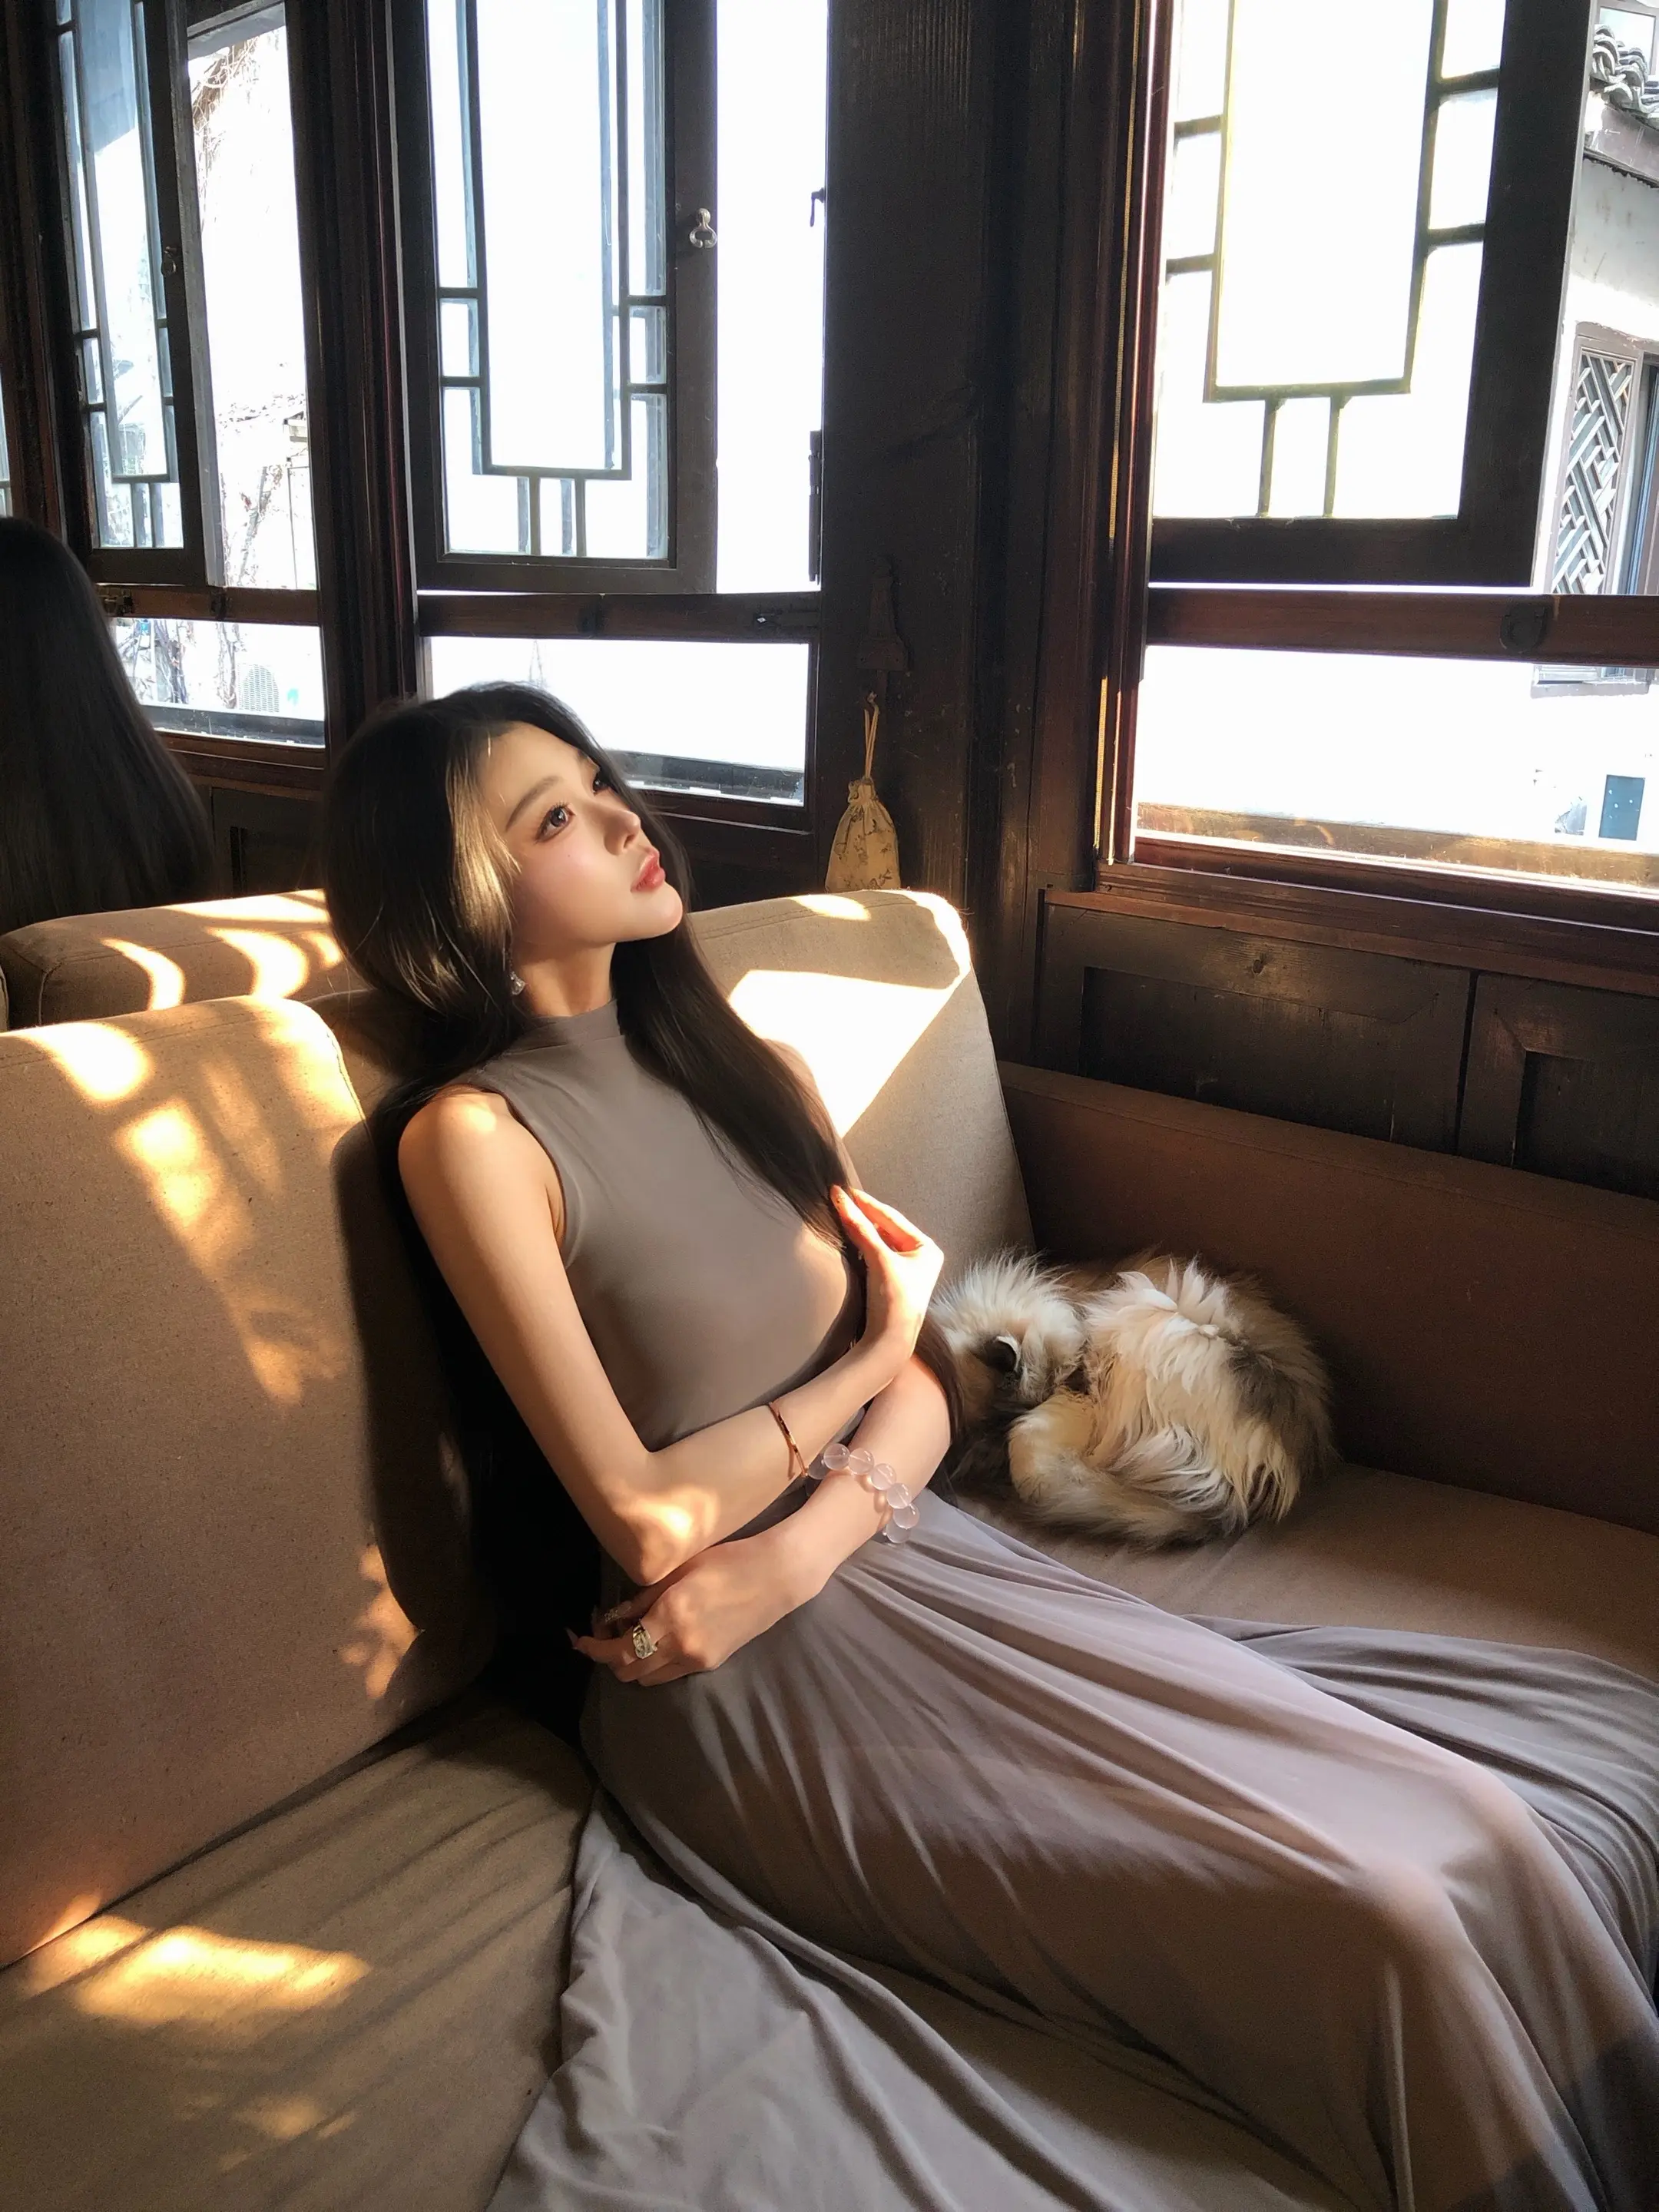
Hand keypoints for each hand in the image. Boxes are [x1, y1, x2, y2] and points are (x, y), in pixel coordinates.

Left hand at [571, 1534, 807, 1686]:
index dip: (594, 1648)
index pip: (618, 1650)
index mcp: (670, 1619)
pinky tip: (659, 1637)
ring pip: (648, 1678)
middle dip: (610, 1656)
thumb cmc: (727, 1561)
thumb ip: (643, 1598)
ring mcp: (698, 1660)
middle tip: (608, 1630)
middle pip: (628, 1671)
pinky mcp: (711, 1663)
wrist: (776, 1576)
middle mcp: (681, 1647)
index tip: (581, 1639)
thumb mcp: (679, 1571)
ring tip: (633, 1634)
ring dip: (632, 1662)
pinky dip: (656, 1662)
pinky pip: (670, 1672)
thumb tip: (616, 1616)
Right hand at [832, 1186, 942, 1377]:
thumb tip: (841, 1199)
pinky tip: (850, 1235)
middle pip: (887, 1228)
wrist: (888, 1342)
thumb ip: (860, 1228)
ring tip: (842, 1212)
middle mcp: (920, 1257)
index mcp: (927, 1249)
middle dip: (864, 1215)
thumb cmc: (893, 1302)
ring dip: (862, 1229)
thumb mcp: (879, 1260)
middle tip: (841, 1198)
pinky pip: (875, 1254)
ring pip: (880, 1241)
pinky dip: (862, 1244)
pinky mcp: (891, 1281)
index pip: (893, 1218)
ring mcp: (906, 1270)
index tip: (845, 1191)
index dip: (868, 1204)